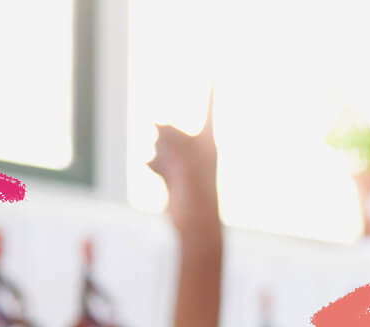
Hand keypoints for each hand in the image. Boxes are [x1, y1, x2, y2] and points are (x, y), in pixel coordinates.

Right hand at [147, 90, 219, 236]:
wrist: (194, 226)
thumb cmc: (196, 194)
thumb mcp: (184, 161)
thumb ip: (171, 137)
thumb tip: (156, 122)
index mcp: (209, 142)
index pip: (208, 103)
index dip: (211, 80)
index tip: (218, 57)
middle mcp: (197, 149)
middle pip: (174, 127)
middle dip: (166, 134)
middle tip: (167, 149)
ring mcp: (183, 162)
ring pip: (162, 143)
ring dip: (158, 151)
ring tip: (163, 165)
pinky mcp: (172, 176)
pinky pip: (156, 160)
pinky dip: (152, 162)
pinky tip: (152, 167)